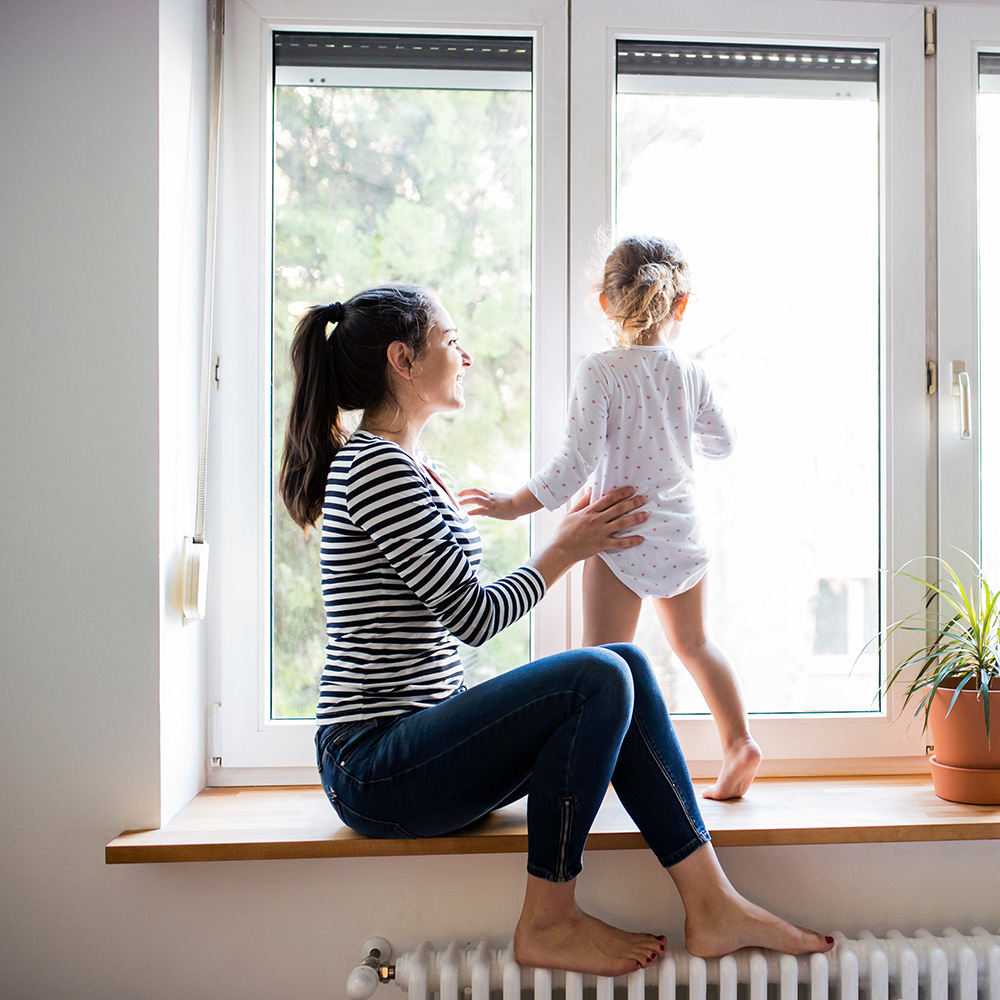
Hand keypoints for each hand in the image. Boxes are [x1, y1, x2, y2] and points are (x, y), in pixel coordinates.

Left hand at [458, 487, 518, 519]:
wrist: (518, 504)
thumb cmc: (512, 505)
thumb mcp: (499, 505)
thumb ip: (489, 509)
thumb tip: (482, 514)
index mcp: (492, 494)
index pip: (478, 490)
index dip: (470, 490)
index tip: (464, 492)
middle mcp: (490, 496)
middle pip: (475, 490)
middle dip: (466, 492)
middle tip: (459, 494)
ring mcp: (491, 502)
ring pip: (476, 498)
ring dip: (467, 500)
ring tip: (460, 503)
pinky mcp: (492, 510)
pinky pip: (481, 509)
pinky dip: (474, 511)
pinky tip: (468, 513)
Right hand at [527, 486, 646, 588]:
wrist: (560, 550)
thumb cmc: (563, 531)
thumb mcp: (571, 513)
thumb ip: (582, 501)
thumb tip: (590, 488)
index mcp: (589, 511)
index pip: (608, 499)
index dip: (621, 493)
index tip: (631, 489)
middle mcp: (596, 520)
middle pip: (618, 509)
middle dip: (632, 503)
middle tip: (643, 498)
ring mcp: (600, 532)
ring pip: (621, 523)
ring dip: (635, 518)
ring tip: (646, 515)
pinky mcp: (602, 544)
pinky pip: (619, 542)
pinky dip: (631, 541)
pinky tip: (640, 538)